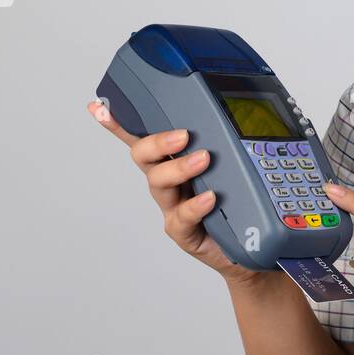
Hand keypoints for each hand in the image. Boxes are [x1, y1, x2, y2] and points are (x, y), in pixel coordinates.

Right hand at [87, 100, 260, 286]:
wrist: (253, 248)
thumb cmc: (241, 203)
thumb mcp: (239, 167)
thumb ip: (233, 144)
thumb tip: (246, 114)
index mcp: (176, 159)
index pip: (145, 136)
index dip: (120, 123)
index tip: (100, 107)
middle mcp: (169, 180)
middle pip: (144, 156)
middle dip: (157, 142)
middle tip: (183, 136)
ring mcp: (173, 206)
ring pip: (159, 182)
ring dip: (178, 168)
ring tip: (203, 160)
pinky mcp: (183, 231)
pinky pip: (182, 217)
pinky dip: (195, 205)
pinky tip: (209, 198)